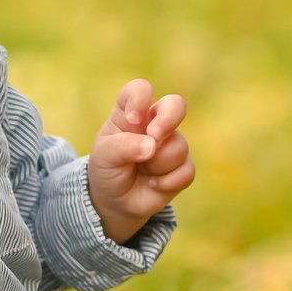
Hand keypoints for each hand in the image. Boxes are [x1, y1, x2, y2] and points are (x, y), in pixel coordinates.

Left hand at [87, 78, 192, 244]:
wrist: (115, 201)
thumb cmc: (108, 169)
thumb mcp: (105, 156)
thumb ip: (124, 147)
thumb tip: (152, 145)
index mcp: (131, 112)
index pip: (140, 90)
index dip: (140, 98)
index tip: (133, 118)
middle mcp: (155, 123)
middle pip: (176, 105)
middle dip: (168, 119)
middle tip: (155, 135)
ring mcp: (171, 144)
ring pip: (178, 146)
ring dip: (157, 163)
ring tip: (142, 170)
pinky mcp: (182, 167)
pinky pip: (186, 171)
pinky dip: (167, 182)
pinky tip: (153, 184)